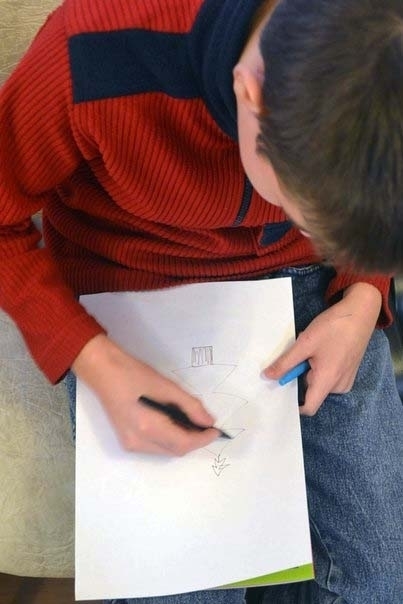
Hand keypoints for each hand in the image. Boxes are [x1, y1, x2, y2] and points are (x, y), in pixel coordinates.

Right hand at [72, 334, 218, 454]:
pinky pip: (155, 447)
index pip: (183, 443)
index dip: (203, 439)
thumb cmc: (133, 373)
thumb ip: (190, 405)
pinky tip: (174, 424)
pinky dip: (169, 439)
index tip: (216, 430)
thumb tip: (208, 421)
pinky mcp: (126, 441)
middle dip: (194, 441)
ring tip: (191, 423)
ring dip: (182, 441)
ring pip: (166, 451)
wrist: (103, 371)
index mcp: (147, 427)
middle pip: (175, 451)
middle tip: (206, 425)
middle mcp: (137, 442)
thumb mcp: (166, 386)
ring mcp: (130, 444)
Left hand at [264, 283, 381, 415]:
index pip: (309, 407)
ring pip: (319, 382)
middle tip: (302, 354)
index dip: (293, 404)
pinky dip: (321, 366)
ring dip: (311, 368)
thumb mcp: (304, 344)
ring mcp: (346, 379)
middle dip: (302, 374)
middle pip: (312, 391)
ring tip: (315, 348)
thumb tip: (267, 376)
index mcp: (328, 381)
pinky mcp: (349, 372)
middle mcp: (339, 386)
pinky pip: (328, 376)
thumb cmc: (333, 327)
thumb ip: (285, 363)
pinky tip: (324, 349)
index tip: (282, 391)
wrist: (360, 313)